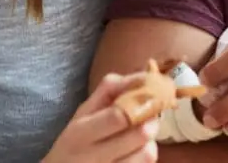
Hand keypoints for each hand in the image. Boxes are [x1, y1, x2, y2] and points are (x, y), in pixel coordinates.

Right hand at [42, 73, 159, 162]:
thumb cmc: (76, 141)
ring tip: (141, 136)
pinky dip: (146, 155)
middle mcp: (91, 157)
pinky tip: (136, 152)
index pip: (119, 116)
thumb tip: (143, 73)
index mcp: (80, 132)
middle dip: (152, 120)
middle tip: (151, 116)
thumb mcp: (84, 113)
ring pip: (148, 153)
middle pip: (140, 135)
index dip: (142, 102)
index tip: (151, 95)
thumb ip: (110, 89)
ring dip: (151, 140)